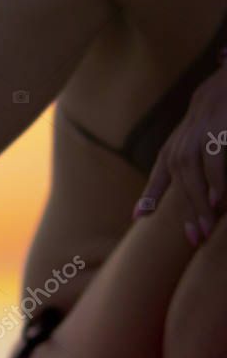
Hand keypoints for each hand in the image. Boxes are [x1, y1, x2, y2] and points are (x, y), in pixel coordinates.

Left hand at [137, 68, 226, 245]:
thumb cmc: (212, 119)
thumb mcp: (191, 141)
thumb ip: (180, 168)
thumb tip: (172, 198)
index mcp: (174, 148)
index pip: (161, 175)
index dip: (150, 195)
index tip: (139, 216)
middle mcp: (181, 144)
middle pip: (180, 183)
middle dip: (187, 212)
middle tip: (195, 239)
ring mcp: (198, 136)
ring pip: (194, 176)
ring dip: (200, 204)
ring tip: (206, 229)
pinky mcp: (217, 131)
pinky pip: (214, 162)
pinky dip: (216, 182)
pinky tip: (218, 200)